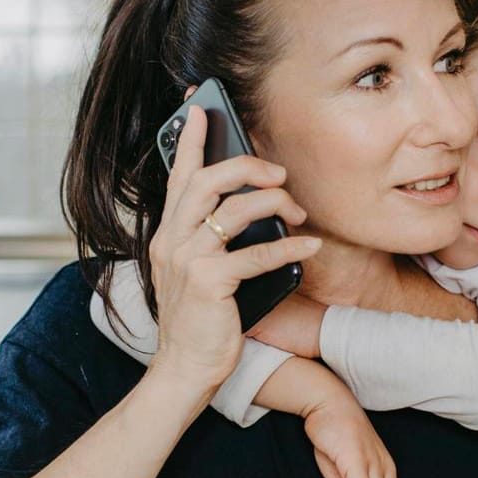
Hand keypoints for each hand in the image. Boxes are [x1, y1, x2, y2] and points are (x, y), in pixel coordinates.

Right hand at [146, 105, 320, 394]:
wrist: (183, 369)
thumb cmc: (198, 322)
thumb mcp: (194, 273)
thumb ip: (208, 240)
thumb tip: (248, 211)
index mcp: (167, 234)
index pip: (178, 177)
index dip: (190, 140)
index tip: (200, 108)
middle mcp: (172, 240)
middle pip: (208, 181)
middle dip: (247, 167)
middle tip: (277, 173)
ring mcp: (188, 260)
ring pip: (234, 210)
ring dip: (274, 204)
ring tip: (299, 211)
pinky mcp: (210, 283)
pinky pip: (256, 254)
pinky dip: (288, 247)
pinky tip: (309, 246)